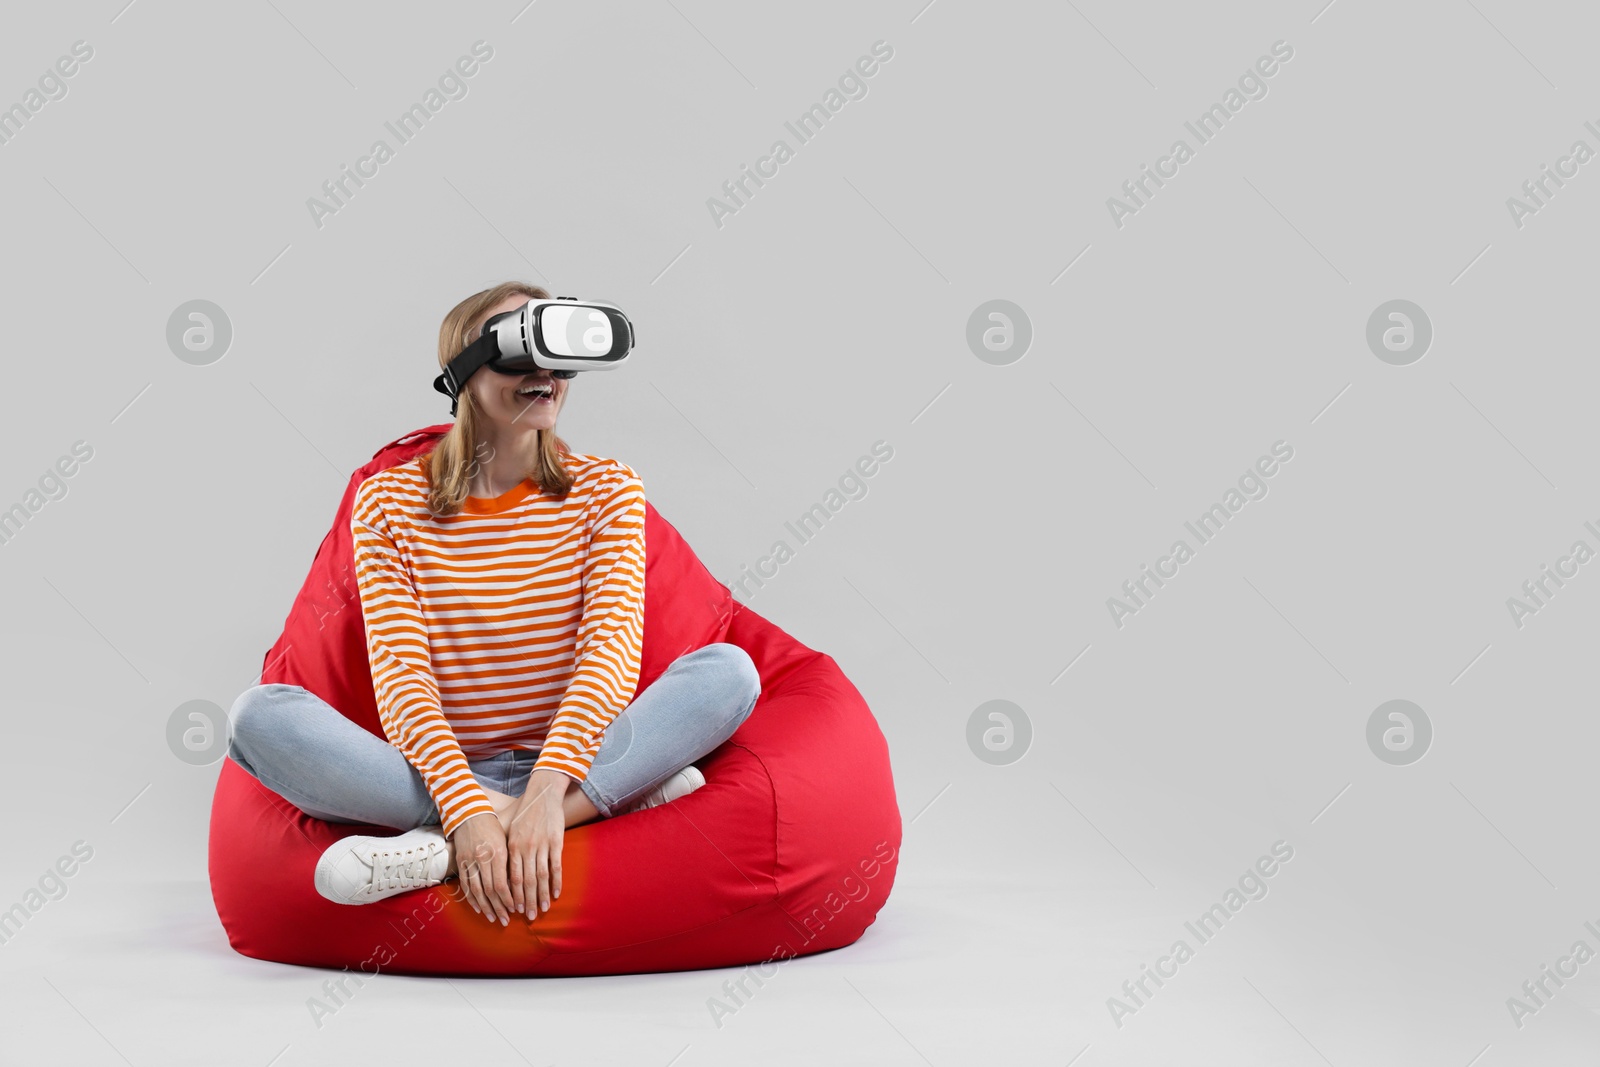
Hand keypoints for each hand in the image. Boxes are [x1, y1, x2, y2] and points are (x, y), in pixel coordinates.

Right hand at [450, 812, 513, 924]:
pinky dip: (471, 898)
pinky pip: (465, 884)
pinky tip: (479, 908)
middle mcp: (482, 858)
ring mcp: (469, 861)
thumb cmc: (494, 826)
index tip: (515, 909)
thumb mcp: (506, 840)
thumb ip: (510, 861)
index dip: (508, 899)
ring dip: (485, 907)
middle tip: (506, 920)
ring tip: (493, 918)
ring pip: (476, 890)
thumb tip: (520, 884)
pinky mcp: (460, 862)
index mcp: (497, 852)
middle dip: (499, 907)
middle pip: (490, 890)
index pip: (502, 883)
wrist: (470, 813)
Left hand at [503, 769, 567, 918]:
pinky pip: (556, 866)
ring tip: (542, 910)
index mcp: (511, 847)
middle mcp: (525, 848)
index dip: (512, 896)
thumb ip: (502, 846)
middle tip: (529, 917)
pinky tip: (556, 894)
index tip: (513, 910)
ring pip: (541, 877)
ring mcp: (541, 845)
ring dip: (541, 896)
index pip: (510, 878)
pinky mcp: (556, 842)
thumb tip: (490, 866)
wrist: (542, 794)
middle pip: (525, 881)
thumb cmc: (523, 812)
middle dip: (526, 901)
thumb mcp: (508, 828)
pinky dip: (557, 882)